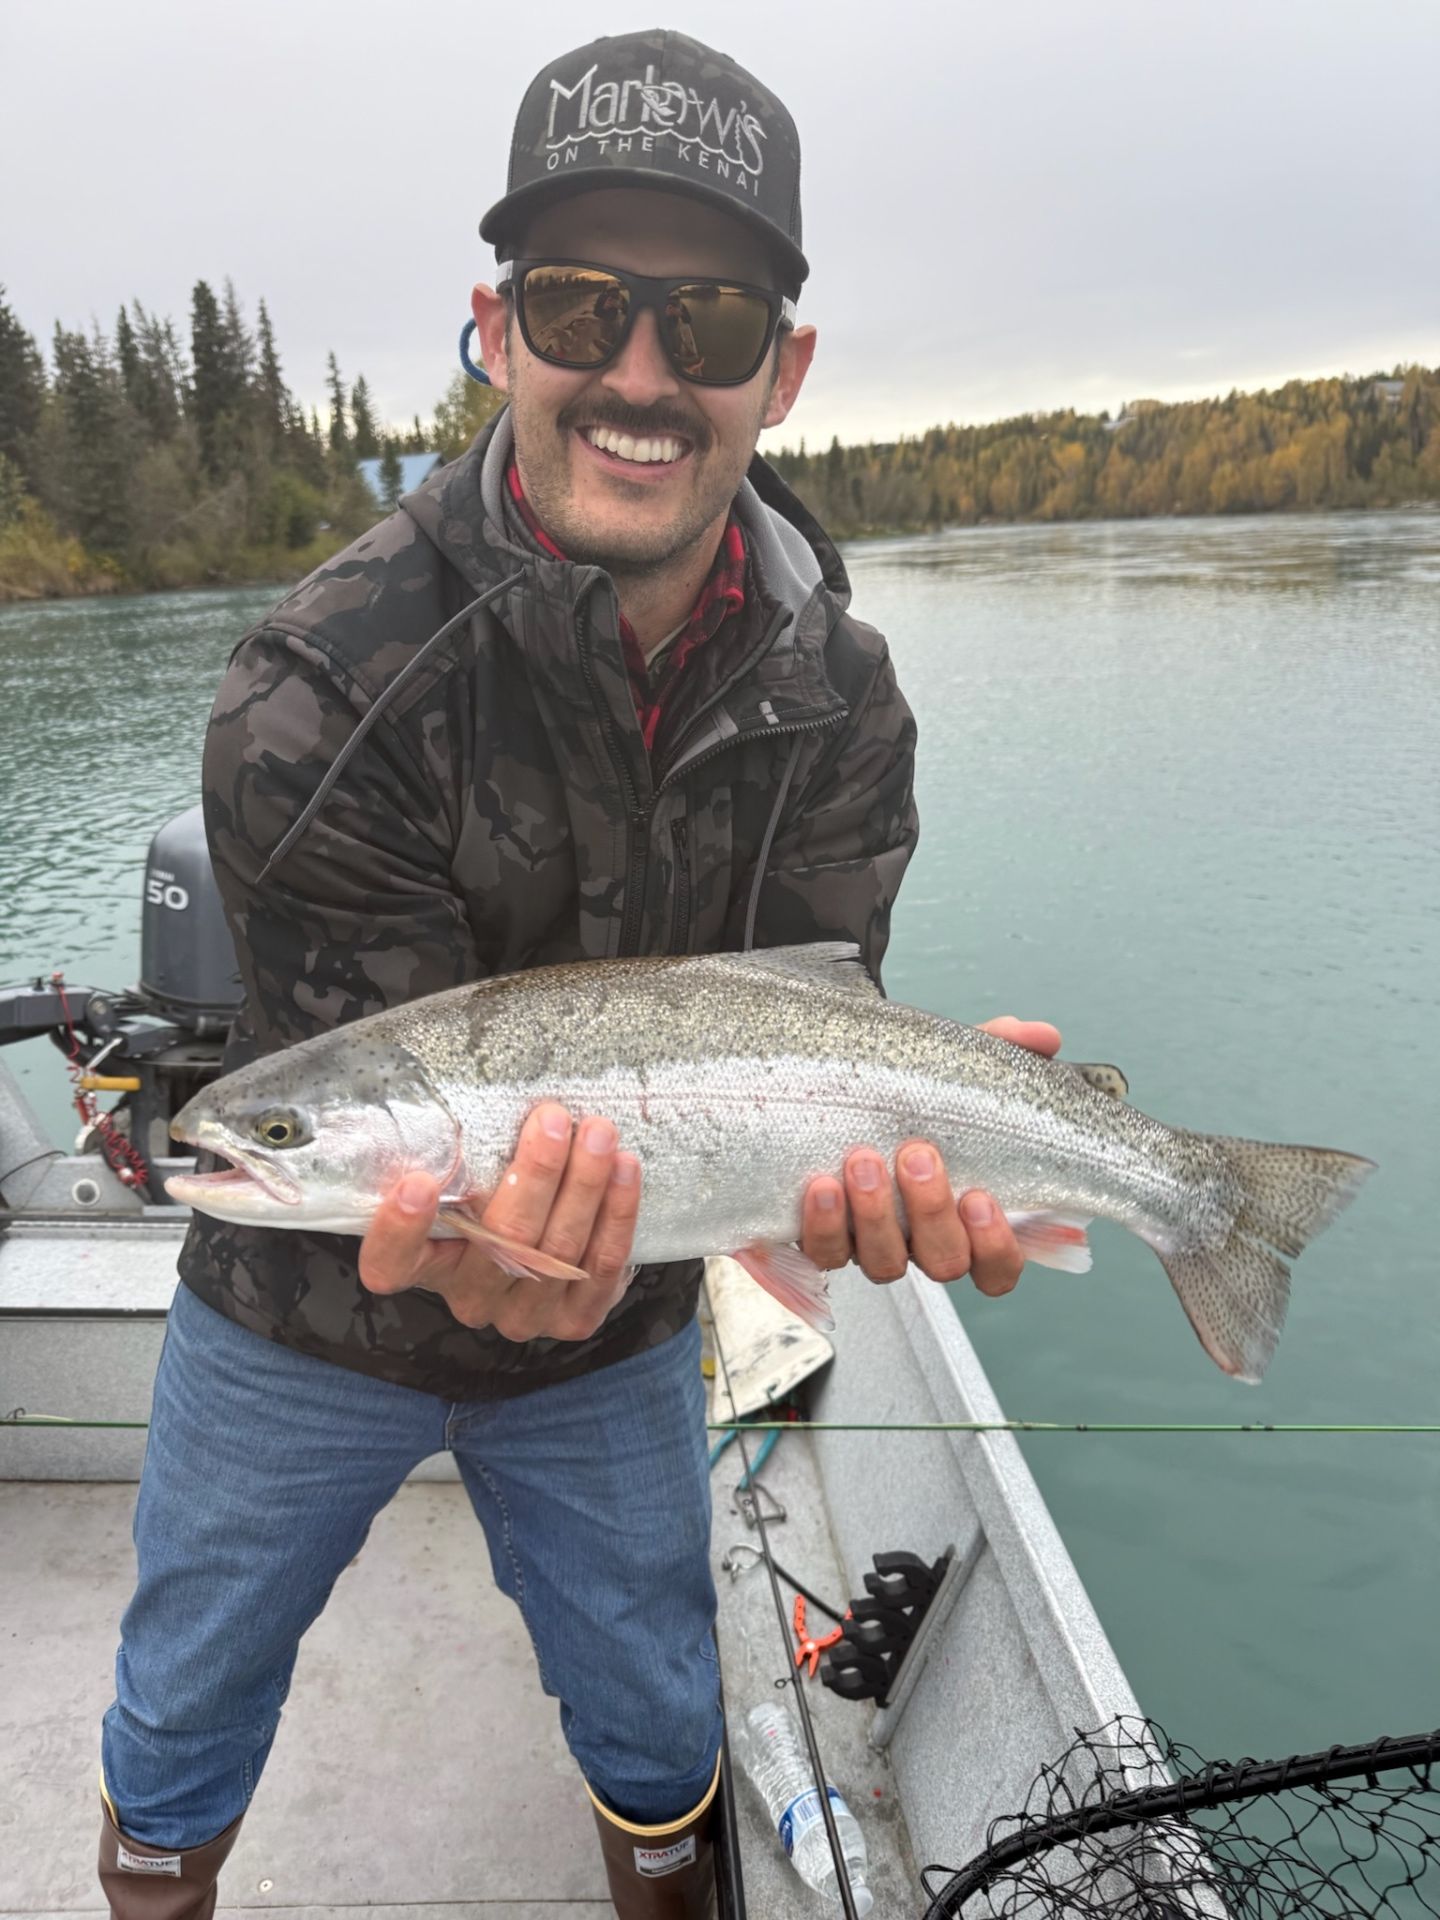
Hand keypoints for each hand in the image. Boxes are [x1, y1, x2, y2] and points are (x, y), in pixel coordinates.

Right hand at [358, 1103, 640, 1341]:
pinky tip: (625, 1171)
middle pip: (498, 1243)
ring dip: (583, 1186)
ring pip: (555, 1253)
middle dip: (534, 1175)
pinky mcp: (572, 1321)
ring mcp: (521, 1315)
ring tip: (599, 1133)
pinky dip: (616, 1216)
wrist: (548, 1241)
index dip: (399, 1231)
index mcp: (425, 1265)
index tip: (417, 1182)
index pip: (391, 1263)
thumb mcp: (466, 1172)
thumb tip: (482, 1076)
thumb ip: (461, 1149)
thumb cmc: (494, 1189)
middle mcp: (468, 1298)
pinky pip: (598, 1269)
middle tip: (553, 1119)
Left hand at [799, 1016, 1062, 1296]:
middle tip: (916, 1155)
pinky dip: (824, 1224)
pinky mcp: (827, 1239)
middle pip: (944, 1262)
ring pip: (885, 1262)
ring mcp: (875, 1245)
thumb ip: (1006, 1053)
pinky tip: (823, 1184)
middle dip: (930, 1211)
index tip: (980, 1197)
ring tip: (864, 1160)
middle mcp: (925, 1241)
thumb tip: (1043, 1037)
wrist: (846, 1090)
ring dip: (876, 1216)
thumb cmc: (919, 1097)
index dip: (996, 1246)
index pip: (999, 1266)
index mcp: (969, 1220)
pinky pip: (825, 1252)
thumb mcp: (961, 1071)